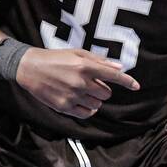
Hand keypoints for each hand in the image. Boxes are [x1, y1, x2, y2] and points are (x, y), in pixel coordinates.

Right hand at [15, 47, 138, 118]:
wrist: (29, 67)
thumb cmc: (54, 58)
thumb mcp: (77, 53)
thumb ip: (99, 61)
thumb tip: (119, 67)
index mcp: (85, 66)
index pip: (114, 76)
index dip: (128, 81)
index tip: (136, 86)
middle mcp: (80, 82)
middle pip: (106, 93)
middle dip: (102, 89)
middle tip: (90, 83)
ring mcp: (72, 96)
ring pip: (97, 104)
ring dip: (94, 99)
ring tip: (81, 91)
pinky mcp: (63, 107)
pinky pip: (86, 114)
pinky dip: (88, 109)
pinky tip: (81, 102)